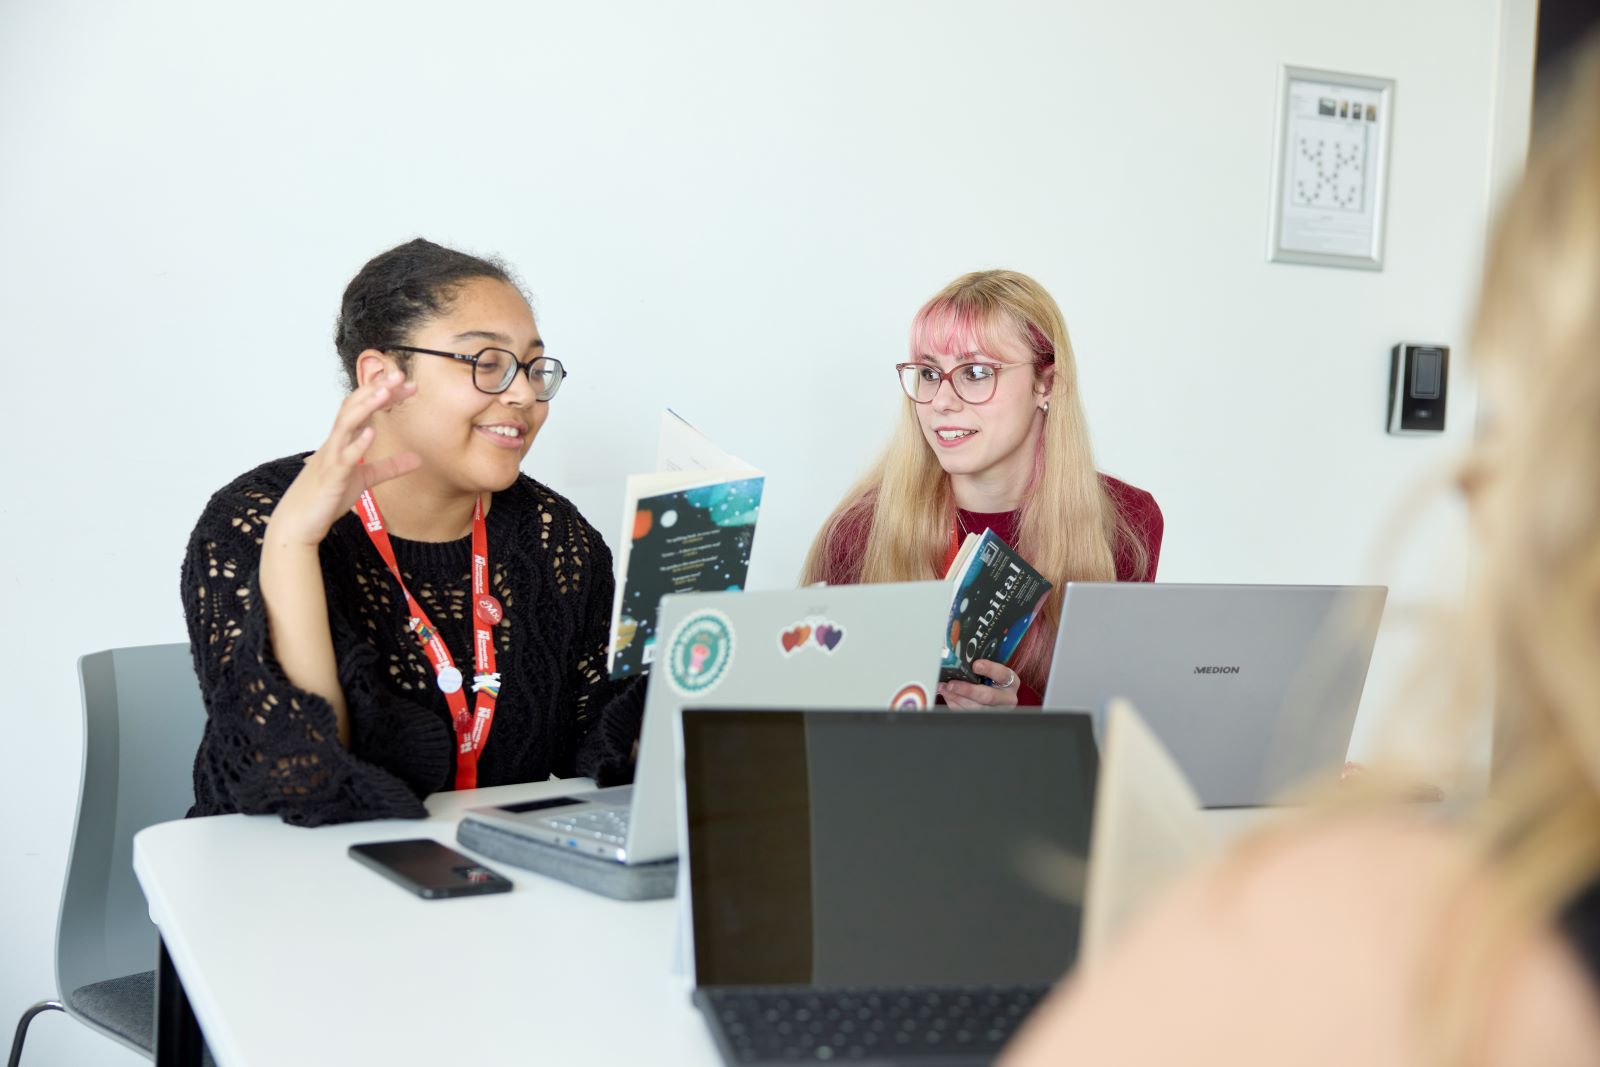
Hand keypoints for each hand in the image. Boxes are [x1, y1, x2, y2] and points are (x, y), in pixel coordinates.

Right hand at [269, 369, 421, 547]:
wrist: (298, 523)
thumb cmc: (326, 498)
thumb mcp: (365, 479)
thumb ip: (389, 467)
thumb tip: (417, 459)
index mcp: (343, 440)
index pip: (364, 408)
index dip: (385, 394)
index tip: (409, 385)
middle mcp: (336, 442)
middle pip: (354, 407)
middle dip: (376, 389)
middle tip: (400, 374)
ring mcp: (331, 457)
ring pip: (346, 424)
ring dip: (366, 406)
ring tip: (385, 391)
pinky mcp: (331, 477)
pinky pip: (344, 457)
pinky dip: (357, 443)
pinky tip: (371, 432)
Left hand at [939, 660, 1020, 708]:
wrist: (997, 693)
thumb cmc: (992, 678)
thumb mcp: (992, 669)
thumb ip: (980, 665)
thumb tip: (959, 659)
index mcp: (1011, 681)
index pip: (1002, 675)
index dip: (989, 669)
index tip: (975, 665)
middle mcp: (1007, 698)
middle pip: (988, 696)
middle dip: (967, 690)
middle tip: (951, 684)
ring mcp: (997, 711)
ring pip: (976, 708)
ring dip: (957, 698)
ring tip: (944, 688)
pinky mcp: (986, 718)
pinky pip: (968, 713)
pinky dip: (955, 704)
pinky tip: (948, 695)